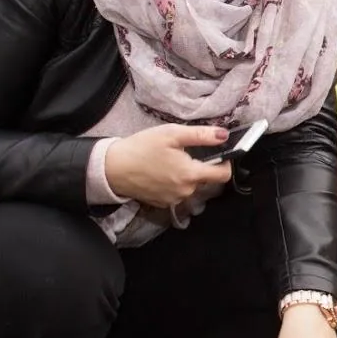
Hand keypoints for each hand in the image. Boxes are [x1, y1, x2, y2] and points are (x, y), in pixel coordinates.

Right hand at [105, 124, 235, 206]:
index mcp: (190, 175)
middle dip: (201, 166)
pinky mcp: (162, 203)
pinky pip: (177, 192)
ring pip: (191, 186)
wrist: (111, 168)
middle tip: (185, 153)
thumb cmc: (140, 148)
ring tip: (170, 161)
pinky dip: (175, 182)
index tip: (220, 154)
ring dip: (187, 175)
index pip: (223, 175)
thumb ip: (201, 135)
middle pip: (206, 179)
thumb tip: (223, 135)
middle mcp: (185, 191)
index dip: (226, 163)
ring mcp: (173, 199)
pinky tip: (161, 172)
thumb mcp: (171, 134)